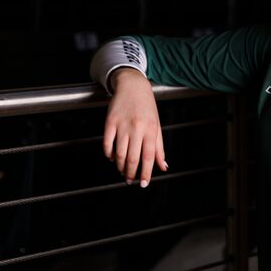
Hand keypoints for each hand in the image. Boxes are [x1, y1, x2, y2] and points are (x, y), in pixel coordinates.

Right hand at [103, 68, 167, 186]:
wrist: (132, 86)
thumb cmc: (147, 107)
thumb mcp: (157, 126)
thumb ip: (159, 148)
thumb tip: (163, 167)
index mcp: (150, 130)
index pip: (149, 157)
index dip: (146, 173)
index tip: (144, 183)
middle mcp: (137, 128)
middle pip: (133, 158)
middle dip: (131, 173)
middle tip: (130, 180)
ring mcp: (122, 125)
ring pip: (119, 153)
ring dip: (120, 166)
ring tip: (122, 171)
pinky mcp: (110, 122)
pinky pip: (107, 143)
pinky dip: (109, 154)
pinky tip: (112, 158)